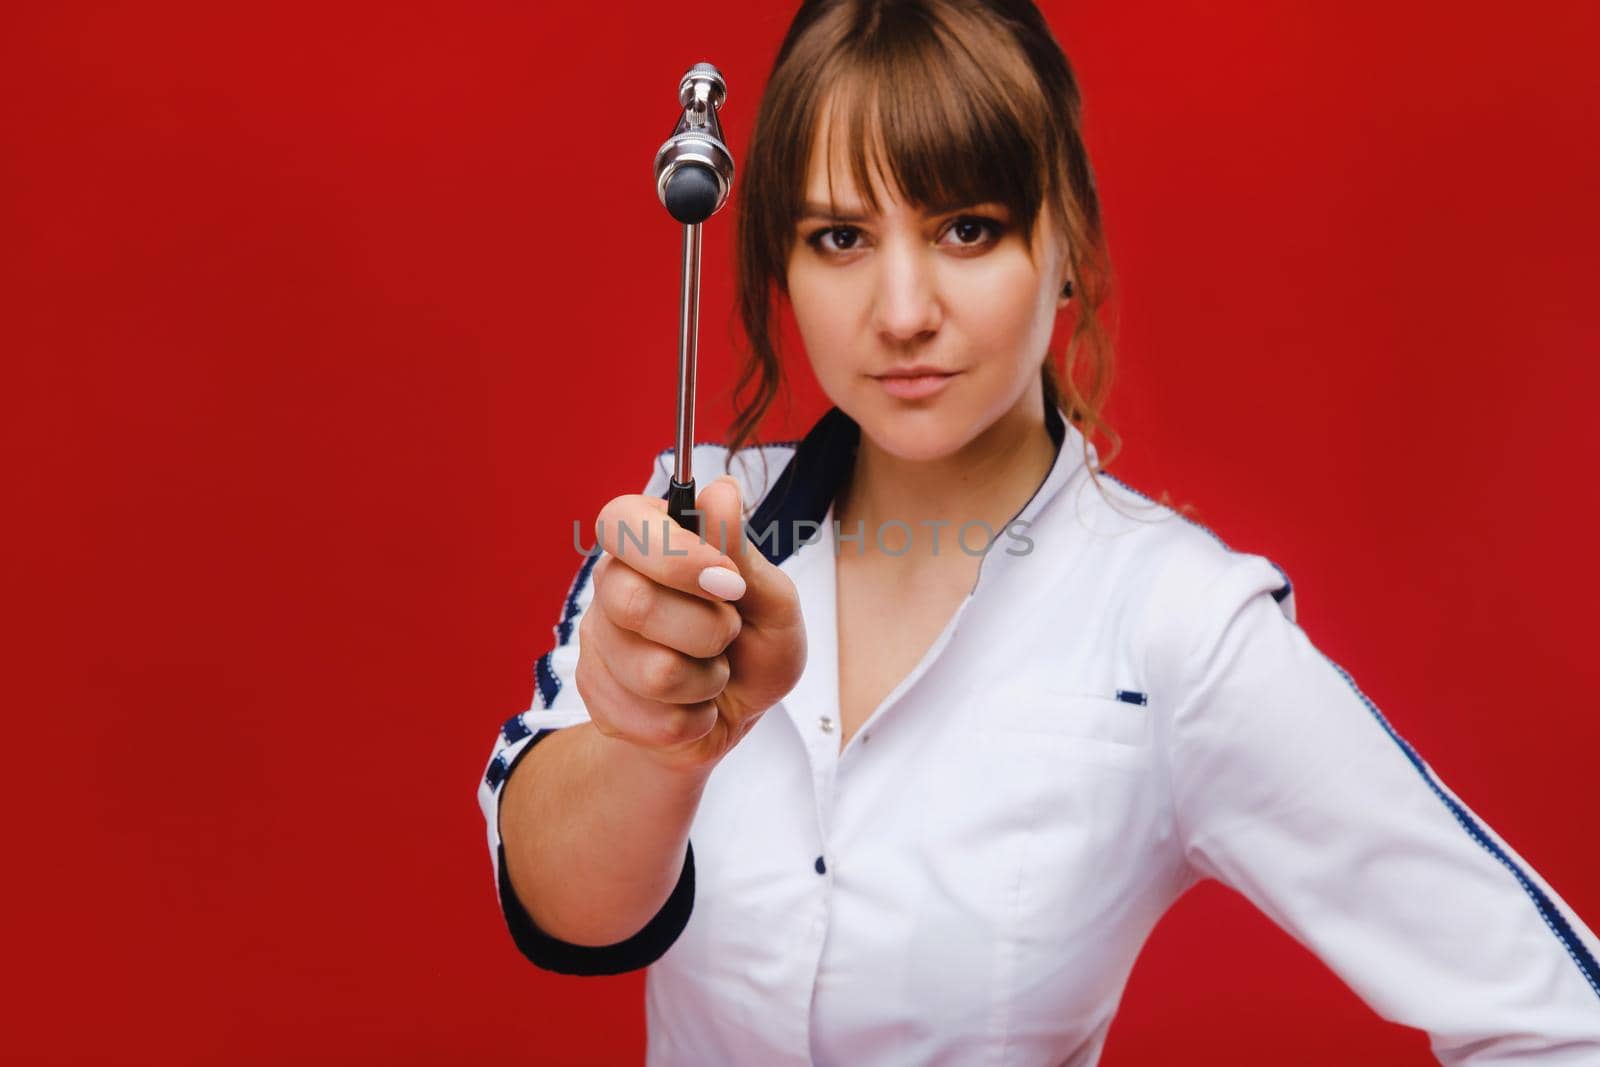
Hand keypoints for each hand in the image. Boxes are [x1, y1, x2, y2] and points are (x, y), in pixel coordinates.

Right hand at [575, 475, 807, 772]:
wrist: (736, 716)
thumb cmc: (756, 648)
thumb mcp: (772, 600)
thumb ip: (743, 553)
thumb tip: (722, 491)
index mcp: (650, 540)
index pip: (621, 521)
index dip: (673, 554)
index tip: (728, 581)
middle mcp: (612, 583)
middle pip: (634, 603)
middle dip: (707, 630)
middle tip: (728, 633)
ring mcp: (597, 642)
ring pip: (652, 671)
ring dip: (706, 681)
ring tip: (713, 673)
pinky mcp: (597, 698)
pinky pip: (652, 719)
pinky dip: (694, 719)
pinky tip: (695, 706)